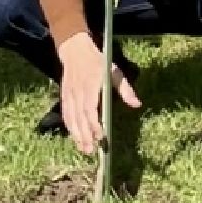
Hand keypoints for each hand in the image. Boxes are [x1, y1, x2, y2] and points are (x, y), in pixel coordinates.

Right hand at [56, 34, 141, 154]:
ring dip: (76, 135)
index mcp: (90, 86)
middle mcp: (78, 92)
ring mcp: (69, 95)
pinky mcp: (64, 97)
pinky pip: (66, 115)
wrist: (75, 51)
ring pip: (71, 118)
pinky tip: (75, 137)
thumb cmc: (98, 62)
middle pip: (79, 118)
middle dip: (85, 135)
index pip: (90, 109)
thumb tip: (137, 105)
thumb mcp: (115, 72)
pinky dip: (70, 127)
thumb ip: (126, 90)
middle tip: (91, 151)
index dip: (94, 124)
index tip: (101, 136)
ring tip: (83, 149)